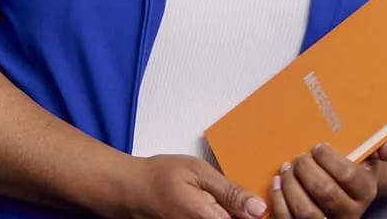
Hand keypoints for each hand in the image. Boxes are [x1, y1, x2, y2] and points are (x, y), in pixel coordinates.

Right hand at [112, 154, 268, 218]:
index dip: (253, 214)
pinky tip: (205, 208)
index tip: (250, 204)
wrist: (127, 191)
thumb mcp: (196, 172)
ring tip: (208, 202)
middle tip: (225, 199)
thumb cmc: (156, 178)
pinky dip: (213, 216)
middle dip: (239, 214)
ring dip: (224, 215)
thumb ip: (230, 192)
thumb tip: (259, 208)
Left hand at [270, 137, 386, 218]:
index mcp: (365, 191)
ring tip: (287, 169)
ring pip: (307, 211)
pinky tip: (277, 183)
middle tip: (300, 157)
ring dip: (290, 186)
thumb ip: (384, 147)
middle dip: (306, 170)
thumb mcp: (367, 155)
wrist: (335, 185)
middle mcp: (349, 211)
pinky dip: (278, 200)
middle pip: (325, 192)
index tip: (318, 147)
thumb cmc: (348, 167)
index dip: (328, 158)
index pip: (347, 175)